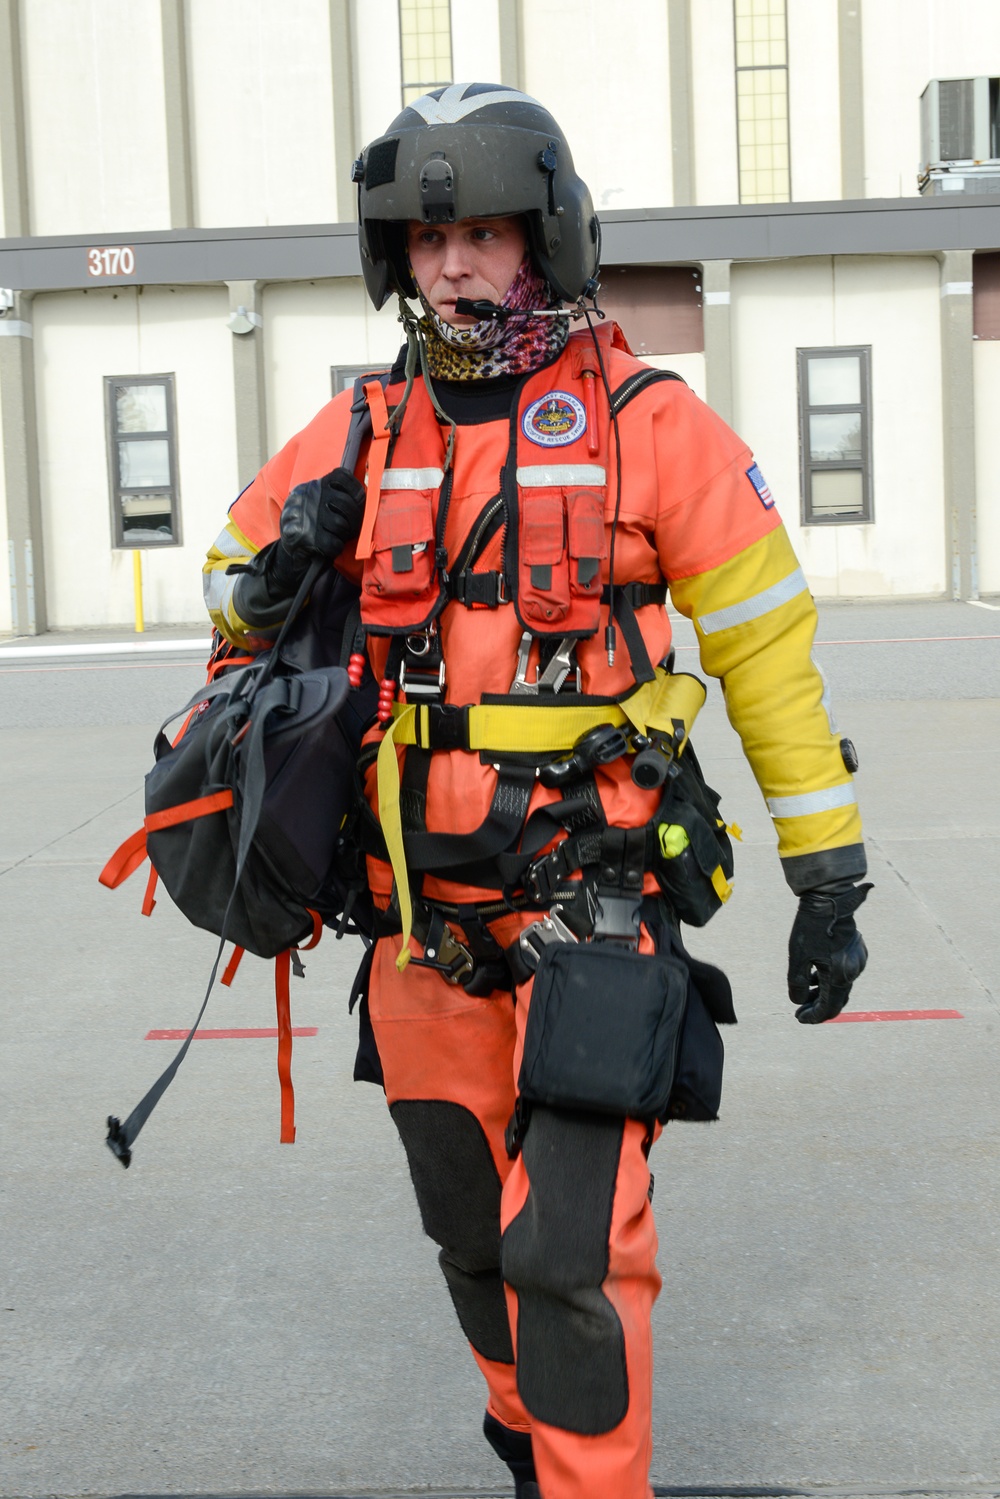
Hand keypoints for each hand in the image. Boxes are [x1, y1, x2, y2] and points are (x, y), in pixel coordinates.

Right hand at [278, 467, 366, 574]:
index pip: (342, 476)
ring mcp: (307, 516)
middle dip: (355, 519)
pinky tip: (330, 546)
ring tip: (336, 536)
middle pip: (346, 503)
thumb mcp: (317, 501)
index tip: (358, 502)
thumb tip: (364, 497)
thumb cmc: (310, 523)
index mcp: (315, 486)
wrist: (290, 549)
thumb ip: (335, 495)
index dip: (356, 489)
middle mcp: (310, 497)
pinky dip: (336, 548)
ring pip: (341, 524)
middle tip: (352, 528)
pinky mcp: (306, 537)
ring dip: (343, 535)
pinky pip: (334, 543)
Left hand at [788, 880, 871, 1023]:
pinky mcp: (858, 952)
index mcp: (839, 976)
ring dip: (823, 993)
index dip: (813, 1017)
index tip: (799, 1018)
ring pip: (840, 986)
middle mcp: (853, 972)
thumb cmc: (811, 928)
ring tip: (805, 994)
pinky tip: (815, 977)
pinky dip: (830, 980)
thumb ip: (797, 983)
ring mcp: (858, 961)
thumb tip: (798, 1002)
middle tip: (800, 1011)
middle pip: (836, 1000)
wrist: (829, 901)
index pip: (828, 1008)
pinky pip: (844, 974)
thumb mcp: (798, 957)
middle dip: (818, 1008)